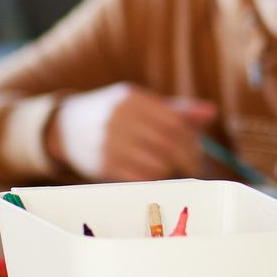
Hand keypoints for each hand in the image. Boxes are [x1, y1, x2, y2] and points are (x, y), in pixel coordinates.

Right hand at [46, 83, 217, 181]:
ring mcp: (109, 143)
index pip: (175, 122)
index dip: (192, 140)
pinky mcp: (103, 165)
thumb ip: (175, 109)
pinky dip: (155, 178)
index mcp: (131, 98)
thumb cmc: (110, 113)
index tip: (197, 151)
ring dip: (172, 170)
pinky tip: (154, 175)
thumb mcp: (138, 102)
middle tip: (192, 166)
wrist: (64, 128)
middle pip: (169, 143)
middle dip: (188, 158)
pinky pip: (142, 177)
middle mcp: (119, 118)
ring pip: (159, 163)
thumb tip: (211, 112)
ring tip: (173, 170)